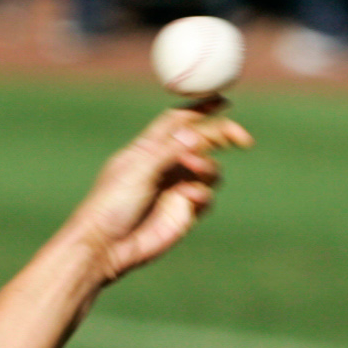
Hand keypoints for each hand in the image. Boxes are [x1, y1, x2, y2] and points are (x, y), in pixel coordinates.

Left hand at [66, 101, 252, 283]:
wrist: (106, 247)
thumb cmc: (112, 203)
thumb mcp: (139, 169)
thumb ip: (168, 150)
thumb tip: (196, 132)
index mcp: (149, 148)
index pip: (179, 121)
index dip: (201, 108)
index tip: (223, 100)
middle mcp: (165, 165)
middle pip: (201, 141)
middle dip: (222, 136)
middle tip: (241, 138)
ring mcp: (175, 188)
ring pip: (209, 169)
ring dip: (208, 167)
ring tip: (195, 171)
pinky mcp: (183, 212)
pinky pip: (206, 196)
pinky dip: (203, 193)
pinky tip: (190, 199)